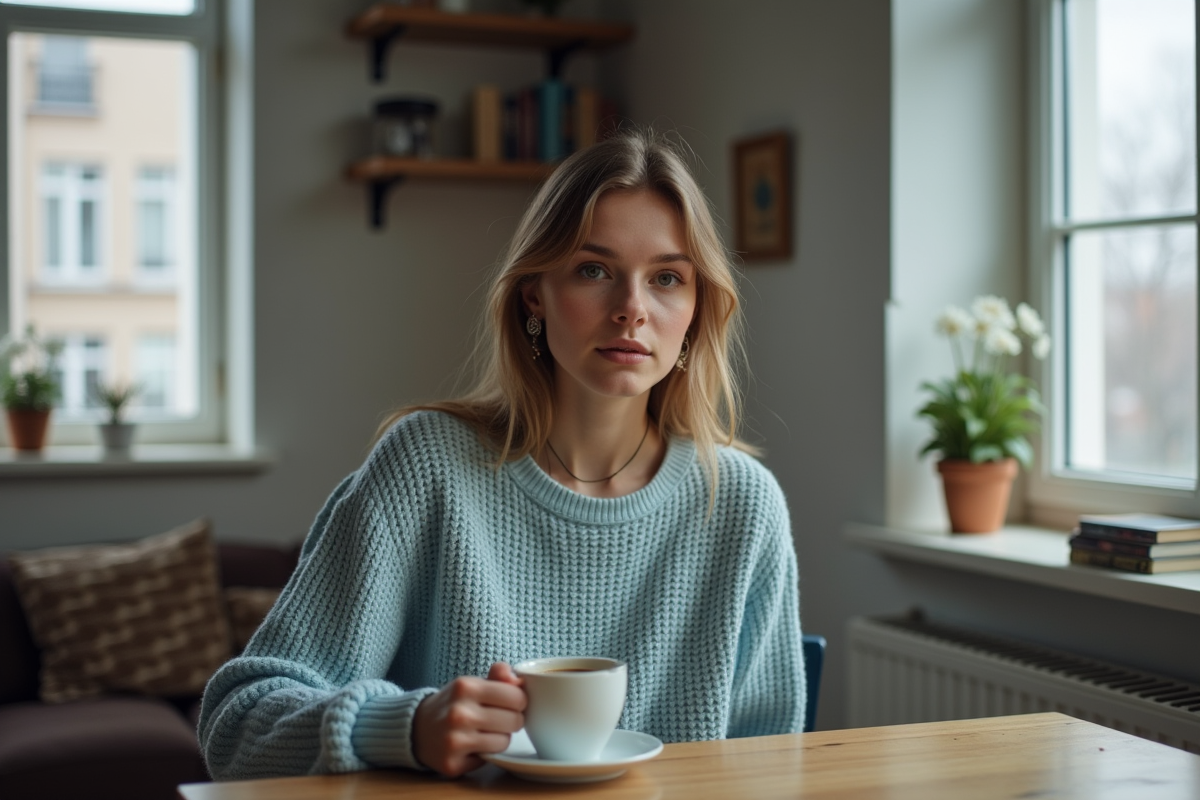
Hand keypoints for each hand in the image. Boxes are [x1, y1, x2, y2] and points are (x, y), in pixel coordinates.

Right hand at [412, 662, 525, 776]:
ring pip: (504, 742)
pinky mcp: (452, 764)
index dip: (518, 701)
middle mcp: (459, 714)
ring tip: (484, 732)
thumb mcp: (471, 684)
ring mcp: (454, 741)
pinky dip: (485, 753)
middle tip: (497, 718)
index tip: (509, 703)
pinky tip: (471, 746)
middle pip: (515, 721)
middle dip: (511, 720)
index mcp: (465, 687)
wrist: (417, 729)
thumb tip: (518, 680)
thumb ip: (498, 677)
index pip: (517, 697)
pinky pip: (488, 759)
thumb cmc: (453, 704)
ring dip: (499, 738)